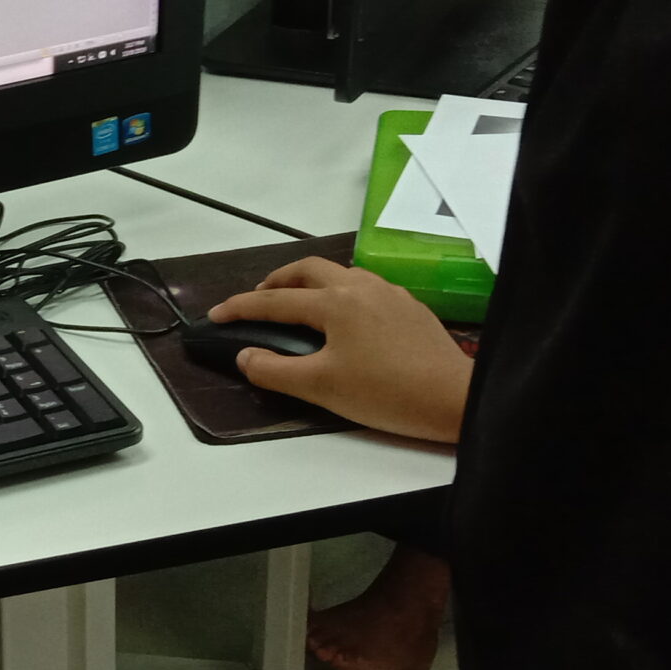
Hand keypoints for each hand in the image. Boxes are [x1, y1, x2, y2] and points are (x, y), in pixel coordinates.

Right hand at [207, 257, 471, 443]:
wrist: (454, 399)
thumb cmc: (385, 393)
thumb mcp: (320, 387)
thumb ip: (274, 370)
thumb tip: (246, 356)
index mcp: (335, 302)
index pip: (275, 300)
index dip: (240, 308)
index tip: (216, 315)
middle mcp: (361, 287)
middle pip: (308, 270)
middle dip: (277, 280)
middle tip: (258, 299)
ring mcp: (390, 294)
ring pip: (340, 274)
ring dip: (311, 284)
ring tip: (298, 306)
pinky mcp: (410, 308)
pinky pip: (365, 288)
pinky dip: (340, 294)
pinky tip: (344, 319)